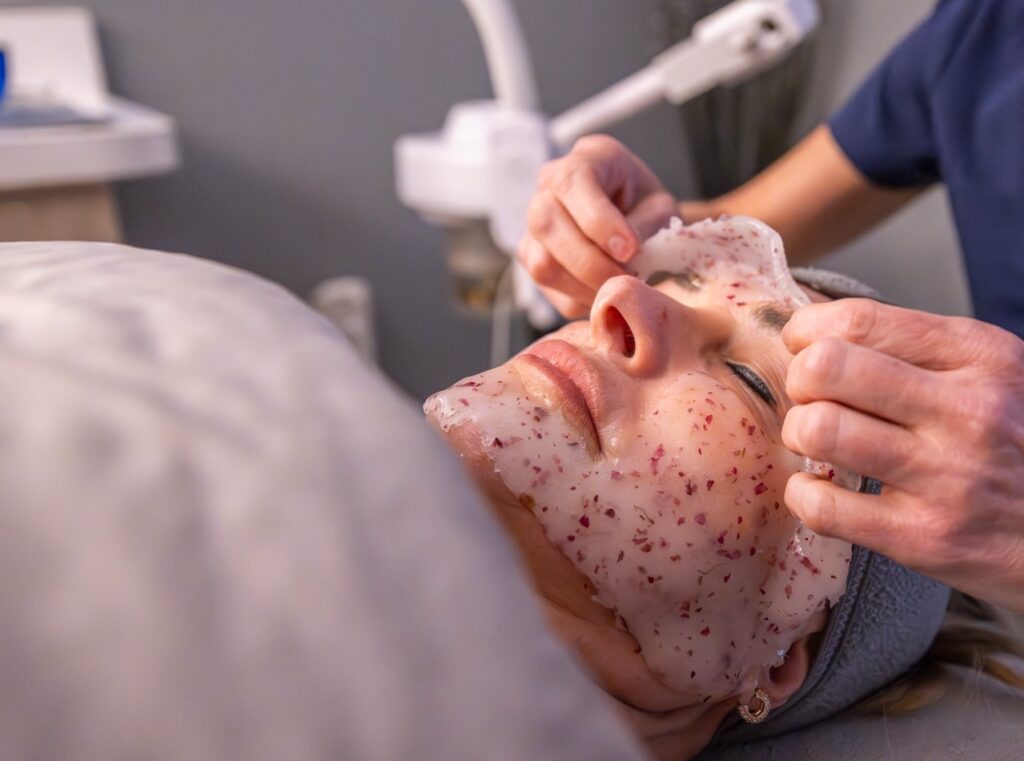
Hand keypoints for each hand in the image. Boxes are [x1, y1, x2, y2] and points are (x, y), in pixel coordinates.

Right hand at [518, 135, 678, 317]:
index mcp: (587, 158)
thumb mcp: (661, 208)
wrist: (635, 221)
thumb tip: (623, 255)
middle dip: (589, 262)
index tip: (629, 250)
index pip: (573, 183)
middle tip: (627, 280)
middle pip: (546, 223)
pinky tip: (603, 291)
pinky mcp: (531, 257)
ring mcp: (533, 224)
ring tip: (617, 289)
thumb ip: (646, 225)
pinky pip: (547, 288)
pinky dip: (579, 298)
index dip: (598, 221)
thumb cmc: (648, 208)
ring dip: (584, 285)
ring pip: (541, 262)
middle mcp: (548, 186)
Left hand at [780, 299, 1023, 611]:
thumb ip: (916, 350)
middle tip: (812, 397)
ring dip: (799, 433)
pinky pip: (821, 506)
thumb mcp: (994, 374)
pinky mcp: (924, 538)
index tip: (803, 345)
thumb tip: (815, 331)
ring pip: (817, 429)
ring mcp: (946, 477)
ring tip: (818, 441)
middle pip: (826, 368)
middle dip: (801, 379)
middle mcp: (967, 411)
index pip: (860, 320)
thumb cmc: (1019, 442)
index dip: (809, 330)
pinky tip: (823, 489)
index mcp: (981, 357)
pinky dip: (803, 494)